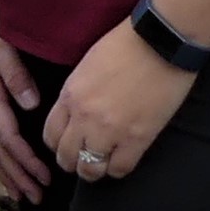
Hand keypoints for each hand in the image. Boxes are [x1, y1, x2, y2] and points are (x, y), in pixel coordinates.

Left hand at [43, 19, 197, 182]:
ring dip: (94, 170)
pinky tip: (122, 159)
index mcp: (69, 95)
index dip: (58, 144)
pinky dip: (118, 169)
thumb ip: (78, 92)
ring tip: (102, 163)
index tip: (68, 143)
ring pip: (89, 170)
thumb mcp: (87, 65)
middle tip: (84, 157)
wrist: (159, 40)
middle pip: (66, 157)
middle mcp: (84, 117)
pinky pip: (120, 170)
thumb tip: (77, 111)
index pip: (50, 134)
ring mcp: (110, 130)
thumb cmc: (125, 44)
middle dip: (72, 161)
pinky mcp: (137, 138)